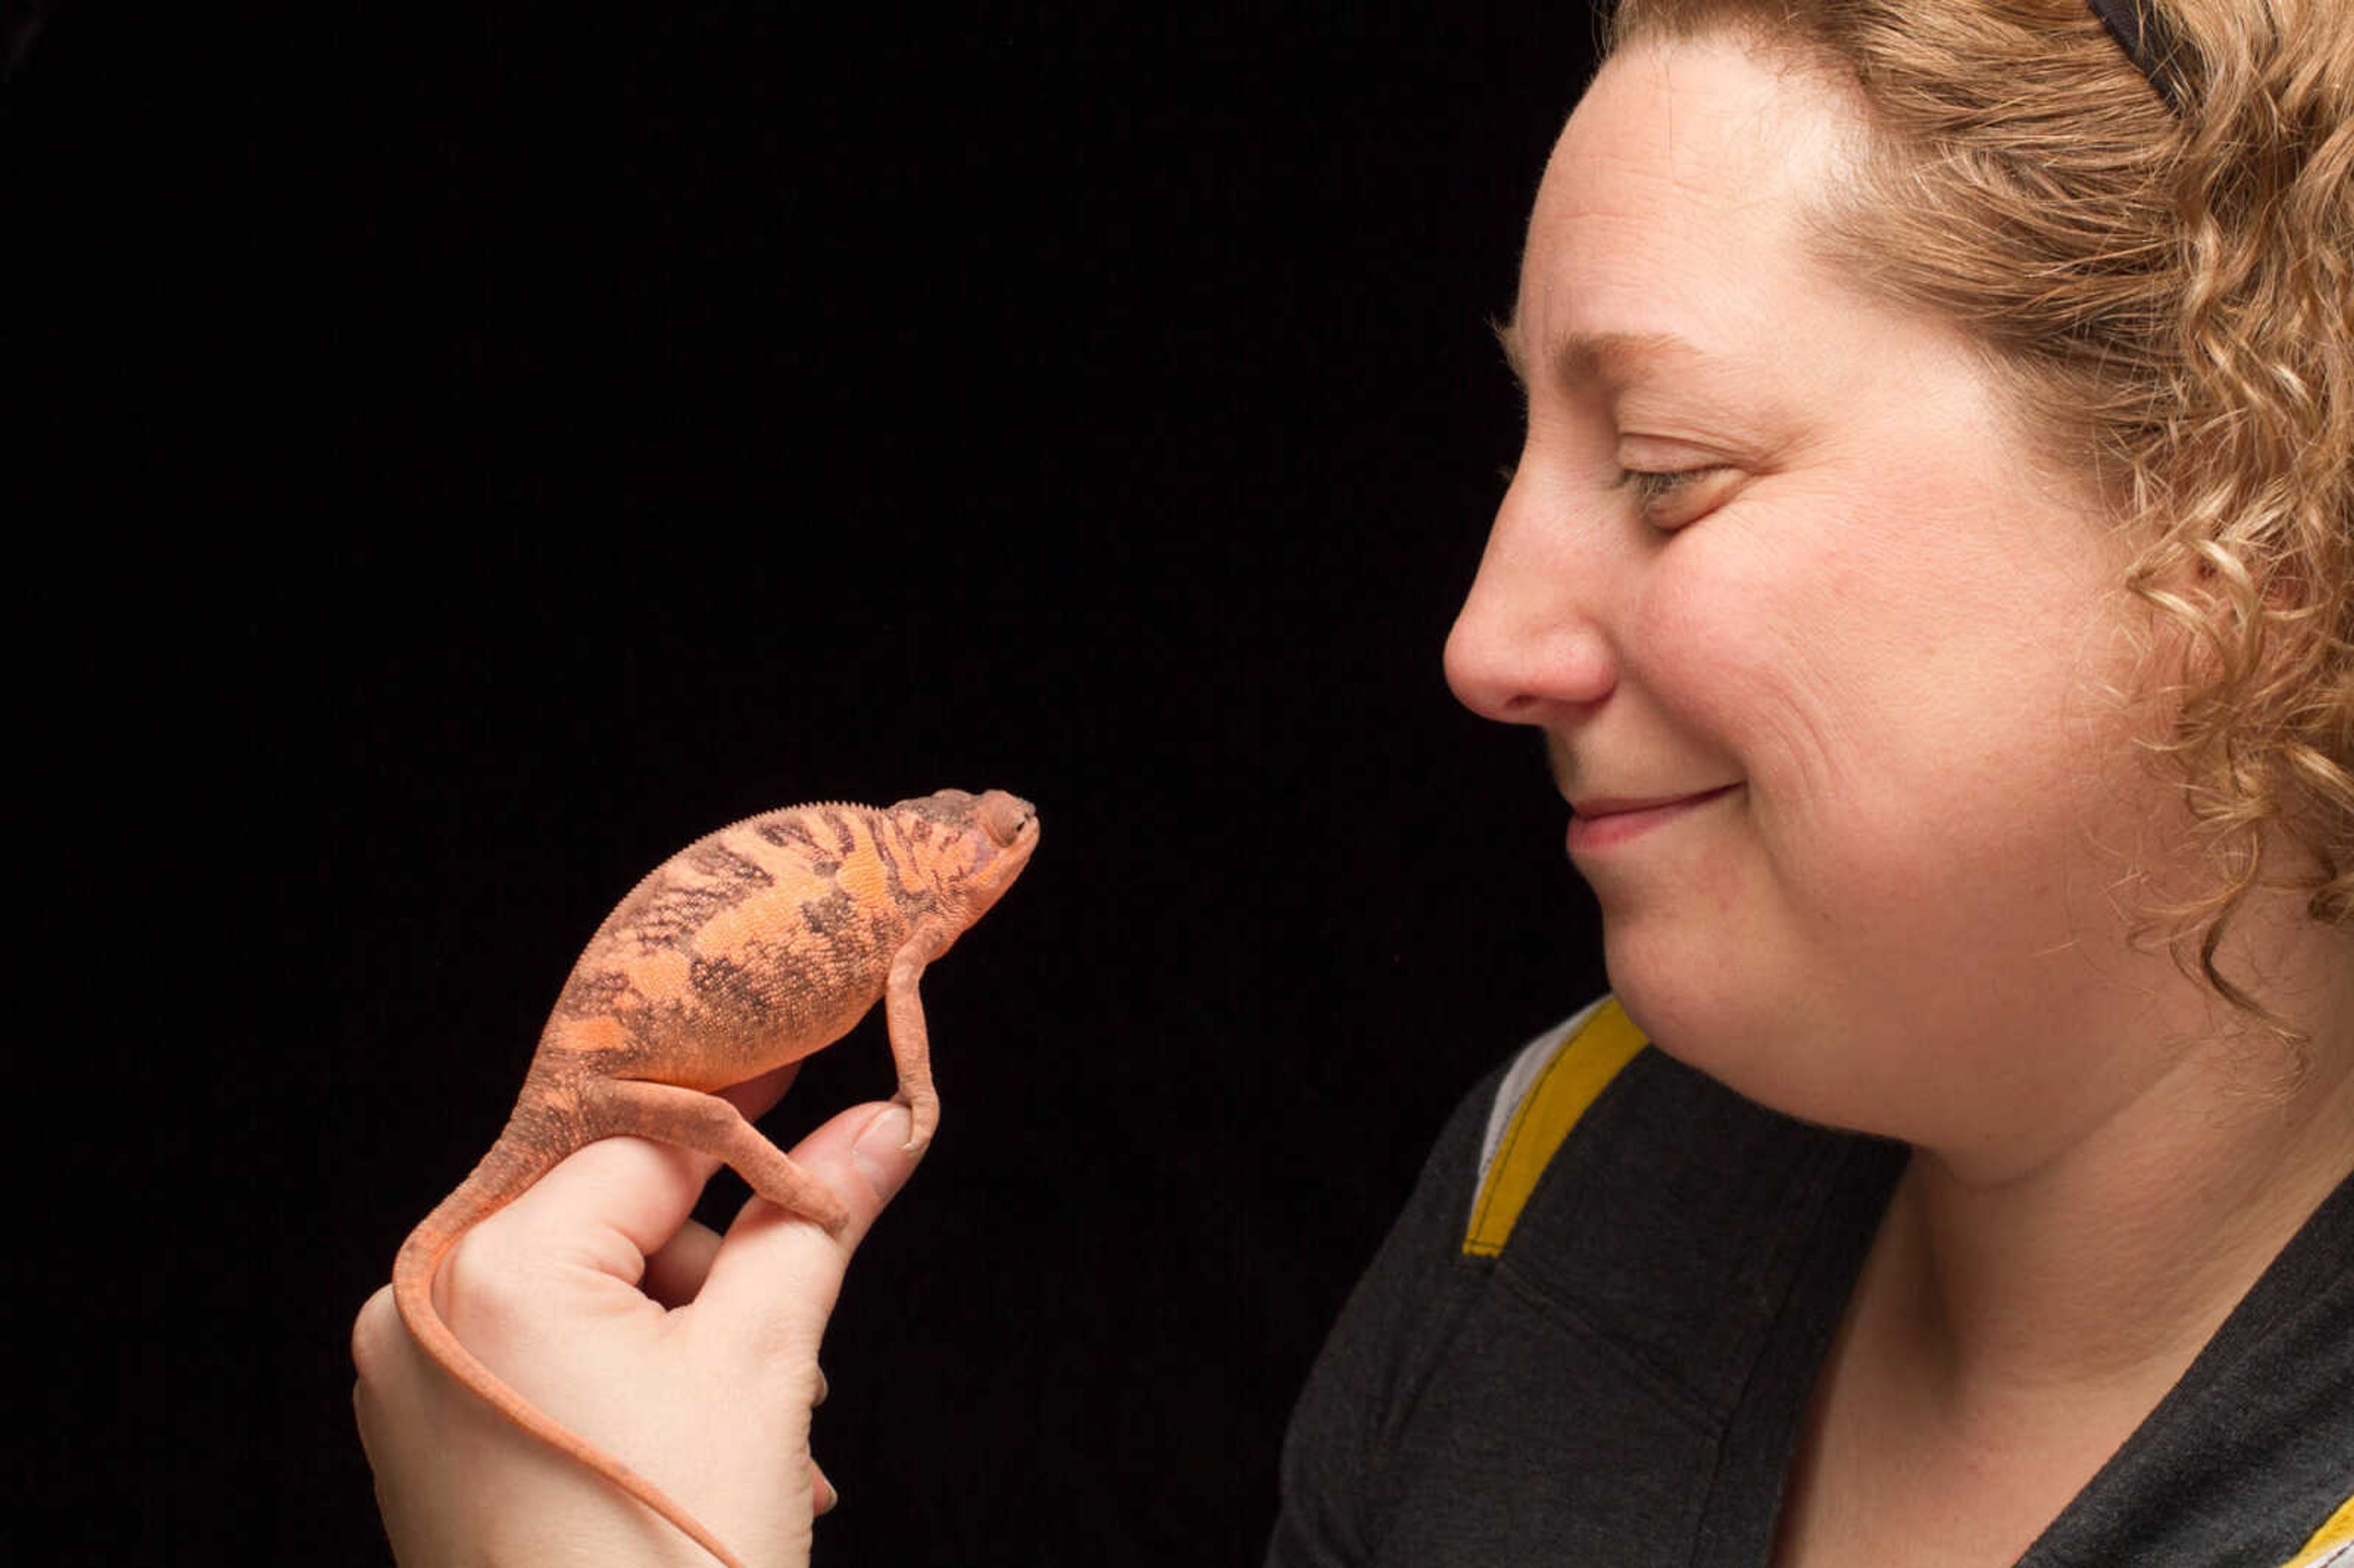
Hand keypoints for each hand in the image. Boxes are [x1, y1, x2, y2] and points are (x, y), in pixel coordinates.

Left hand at [351, 1066, 921, 1567]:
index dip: (743, 1104)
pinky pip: (544, 1346)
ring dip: (690, 1326)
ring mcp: (409, 1373)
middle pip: (611, 1208)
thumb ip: (814, 1219)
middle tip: (801, 1328)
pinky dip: (633, 1370)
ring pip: (586, 1281)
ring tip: (763, 1427)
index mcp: (494, 1266)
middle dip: (722, 1255)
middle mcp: (422, 1302)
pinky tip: (705, 1442)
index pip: (648, 1138)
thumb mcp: (764, 1364)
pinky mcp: (427, 1432)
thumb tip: (886, 1119)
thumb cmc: (678, 1560)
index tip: (812, 1045)